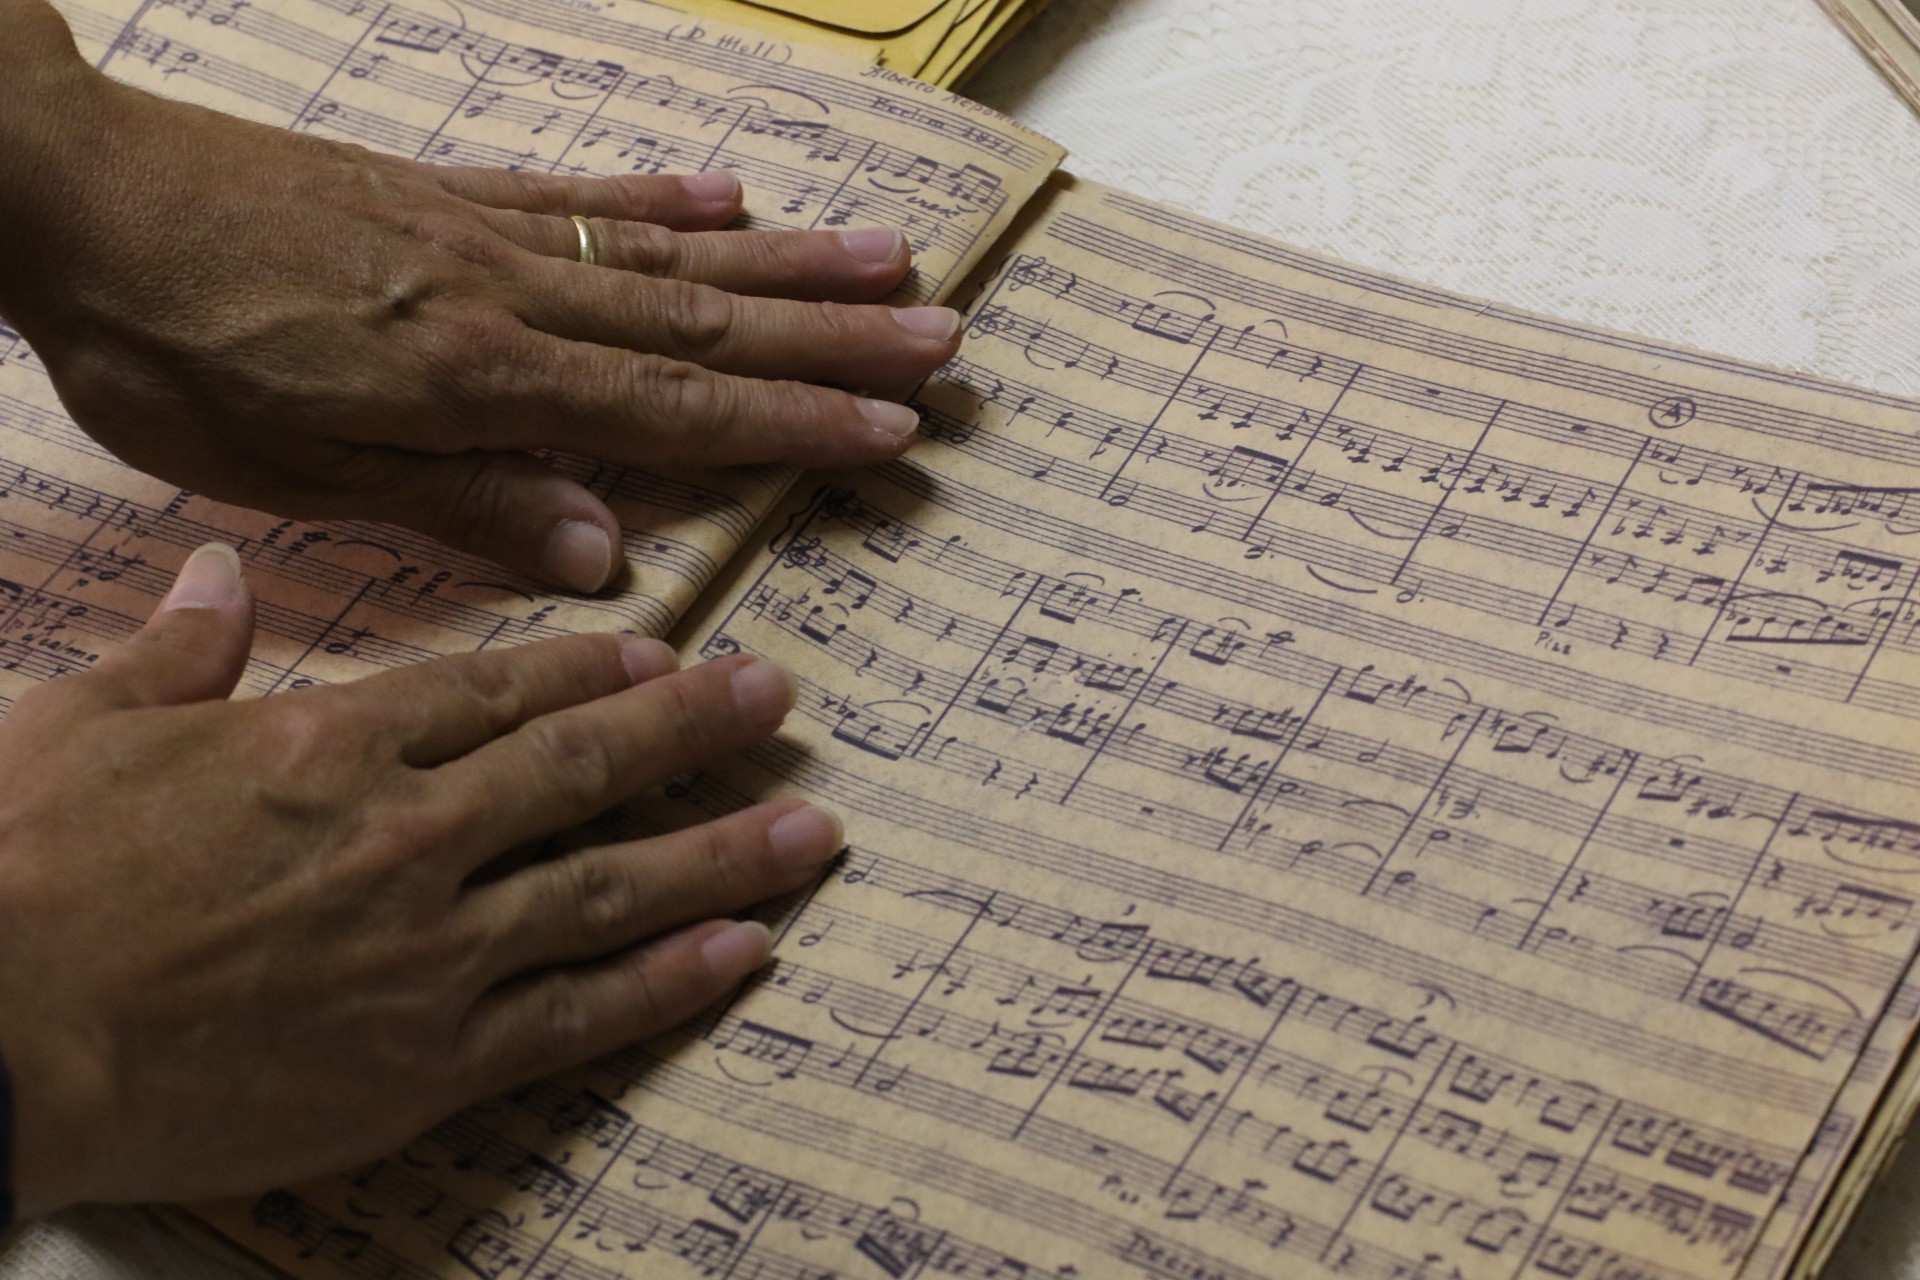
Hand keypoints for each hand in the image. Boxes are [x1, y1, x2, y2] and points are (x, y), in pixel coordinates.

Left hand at [0, 14, 959, 590]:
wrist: (68, 190)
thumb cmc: (167, 349)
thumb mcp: (293, 467)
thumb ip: (459, 502)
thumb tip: (603, 550)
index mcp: (479, 379)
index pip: (673, 410)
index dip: (792, 424)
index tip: (892, 430)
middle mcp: (509, 294)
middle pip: (705, 323)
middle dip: (833, 338)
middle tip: (943, 339)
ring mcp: (485, 231)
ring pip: (668, 253)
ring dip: (788, 262)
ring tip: (888, 258)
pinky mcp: (446, 191)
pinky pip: (581, 192)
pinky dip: (665, 196)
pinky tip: (732, 194)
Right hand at [0, 544, 839, 1213]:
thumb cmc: (24, 875)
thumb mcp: (84, 727)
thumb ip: (179, 650)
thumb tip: (220, 573)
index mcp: (332, 747)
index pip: (496, 693)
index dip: (591, 669)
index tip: (663, 647)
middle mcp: (411, 836)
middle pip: (581, 769)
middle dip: (691, 727)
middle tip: (778, 697)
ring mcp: (434, 952)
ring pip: (611, 887)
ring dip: (721, 851)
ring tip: (811, 826)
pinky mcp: (431, 1060)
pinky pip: (579, 1014)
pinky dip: (669, 981)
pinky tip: (746, 952)